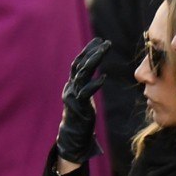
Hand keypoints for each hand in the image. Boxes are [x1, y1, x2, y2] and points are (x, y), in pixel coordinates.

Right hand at [56, 37, 109, 164]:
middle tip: (105, 42)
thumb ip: (85, 84)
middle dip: (92, 52)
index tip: (98, 40)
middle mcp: (70, 87)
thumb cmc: (80, 116)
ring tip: (104, 51)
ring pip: (81, 74)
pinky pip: (86, 92)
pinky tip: (104, 77)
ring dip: (93, 61)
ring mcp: (73, 96)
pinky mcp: (78, 106)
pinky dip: (94, 84)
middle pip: (79, 65)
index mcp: (72, 84)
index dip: (87, 51)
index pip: (78, 63)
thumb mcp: (83, 96)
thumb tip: (94, 73)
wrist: (72, 135)